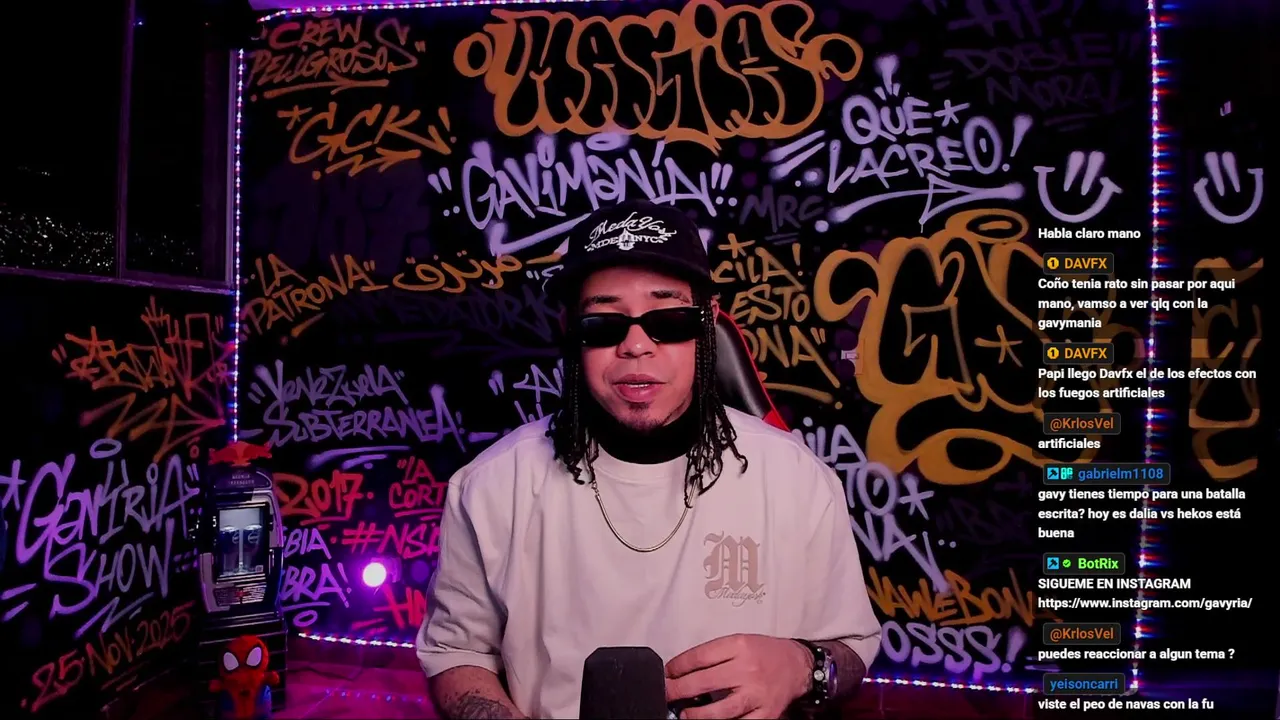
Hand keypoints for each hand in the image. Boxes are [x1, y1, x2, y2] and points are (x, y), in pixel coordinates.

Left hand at [665, 634, 810, 718]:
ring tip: (684, 714)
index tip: (666, 673)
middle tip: (666, 694)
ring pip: (720, 710)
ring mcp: (756, 694)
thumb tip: (682, 670)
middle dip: (677, 690)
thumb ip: (713, 654)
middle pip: (704, 681)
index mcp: (739, 646)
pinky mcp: (766, 714)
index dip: (677, 666)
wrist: (799, 665)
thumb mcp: (739, 642)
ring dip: (696, 714)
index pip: (699, 657)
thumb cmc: (765, 653)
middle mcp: (747, 669)